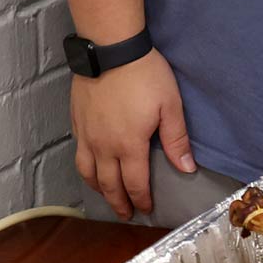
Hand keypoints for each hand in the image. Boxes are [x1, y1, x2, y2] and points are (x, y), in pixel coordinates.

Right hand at [71, 48, 194, 218]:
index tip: (145, 209)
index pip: (135, 183)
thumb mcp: (170, 105)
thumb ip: (176, 140)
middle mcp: (104, 147)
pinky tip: (90, 167)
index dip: (141, 199)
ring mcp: (87, 135)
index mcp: (129, 146)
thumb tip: (186, 169)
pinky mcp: (77, 122)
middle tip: (125, 214)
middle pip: (109, 185)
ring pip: (88, 173)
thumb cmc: (144, 75)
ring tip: (106, 196)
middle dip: (118, 202)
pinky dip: (85, 168)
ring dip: (98, 189)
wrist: (110, 49)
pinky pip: (78, 154)